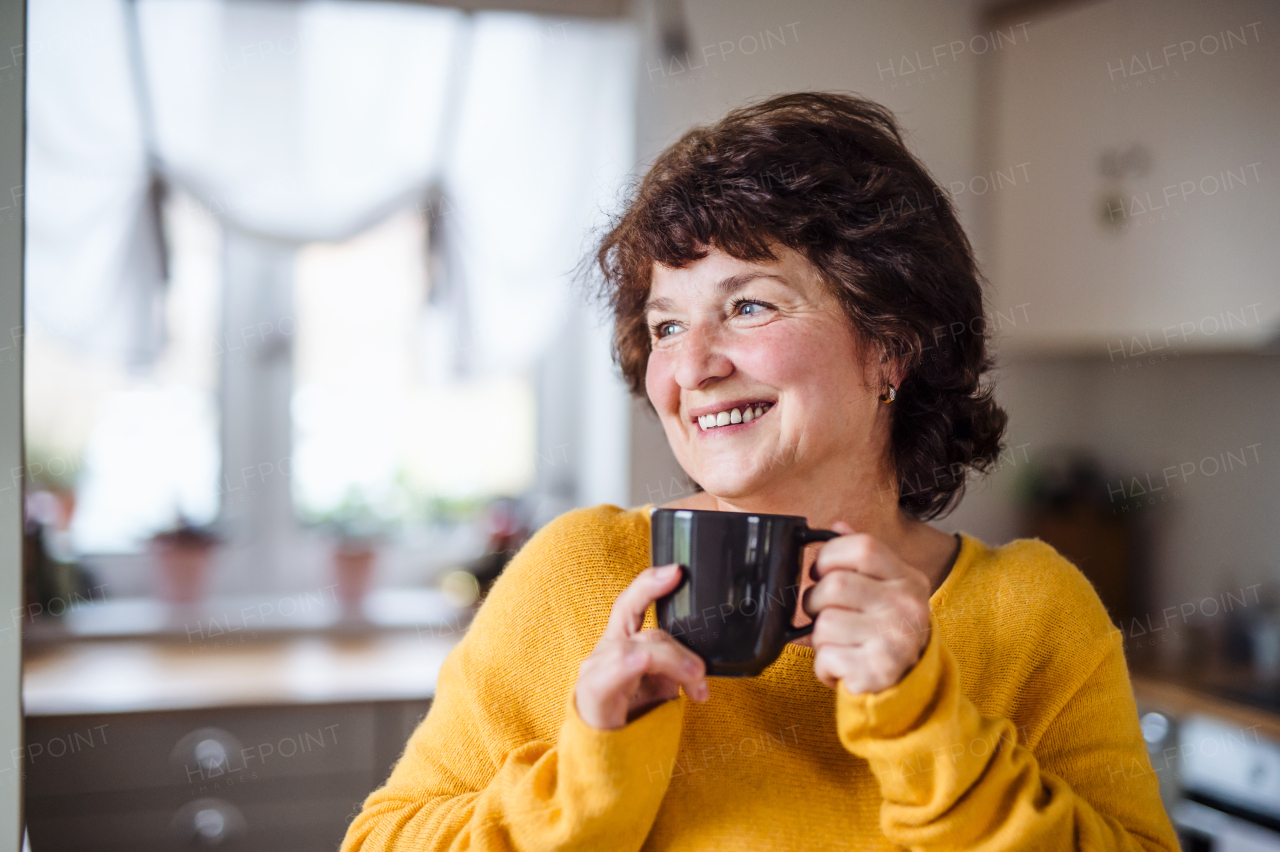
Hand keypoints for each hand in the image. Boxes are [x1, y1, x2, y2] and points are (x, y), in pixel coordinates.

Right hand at [575, 564, 710, 729]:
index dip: (650, 584)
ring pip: (642, 648)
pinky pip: (620, 666)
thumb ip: (673, 667)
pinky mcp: (593, 689)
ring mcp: (596, 669)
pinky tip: (656, 675)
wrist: (602, 763)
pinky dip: (642, 664)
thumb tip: (700, 660)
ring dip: (676, 663)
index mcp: (620, 644)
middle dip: (683, 653)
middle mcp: (605, 651)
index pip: (630, 604)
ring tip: (695, 687)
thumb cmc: (628, 723)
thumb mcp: (658, 689)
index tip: (677, 571)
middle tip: (702, 679)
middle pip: (651, 633)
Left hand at [803, 522, 932, 693]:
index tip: (821, 572)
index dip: (829, 556)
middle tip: (822, 612)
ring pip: (824, 624)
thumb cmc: (887, 628)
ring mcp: (895, 640)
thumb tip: (837, 526)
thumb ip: (862, 557)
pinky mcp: (878, 672)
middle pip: (834, 585)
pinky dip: (824, 665)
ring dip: (820, 637)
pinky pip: (825, 658)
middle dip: (815, 601)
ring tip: (840, 642)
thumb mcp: (885, 587)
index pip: (862, 547)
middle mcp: (907, 606)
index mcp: (908, 579)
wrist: (911, 681)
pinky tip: (844, 664)